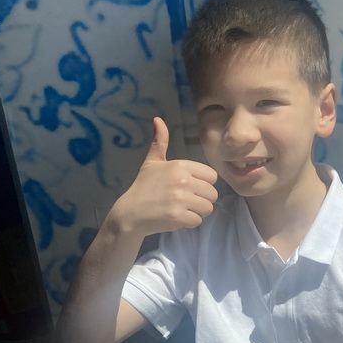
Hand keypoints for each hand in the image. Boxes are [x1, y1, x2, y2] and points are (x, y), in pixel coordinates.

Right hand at [111, 117, 217, 235]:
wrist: (130, 212)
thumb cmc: (144, 186)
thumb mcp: (152, 162)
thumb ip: (160, 142)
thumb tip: (158, 119)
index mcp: (180, 166)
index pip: (212, 176)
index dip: (203, 184)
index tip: (189, 187)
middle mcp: (182, 180)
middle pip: (212, 194)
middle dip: (202, 199)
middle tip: (185, 201)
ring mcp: (180, 199)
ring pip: (207, 208)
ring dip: (197, 212)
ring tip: (182, 209)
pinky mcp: (178, 217)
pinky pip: (198, 221)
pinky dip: (189, 222)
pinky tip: (177, 218)